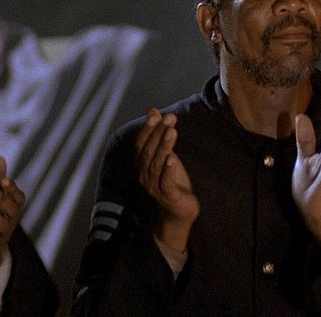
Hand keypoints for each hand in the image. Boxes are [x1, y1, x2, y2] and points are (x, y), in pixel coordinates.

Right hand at [137, 108, 198, 252]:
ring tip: (172, 131)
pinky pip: (166, 182)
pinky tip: (172, 160)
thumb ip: (158, 135)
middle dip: (158, 133)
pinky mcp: (167, 197)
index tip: (155, 113)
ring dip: (164, 146)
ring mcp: (154, 187)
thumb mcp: (165, 155)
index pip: (141, 143)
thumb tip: (153, 110)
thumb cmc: (172, 181)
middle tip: (169, 117)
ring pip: (157, 164)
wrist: (179, 211)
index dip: (147, 128)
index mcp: (141, 165)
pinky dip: (168, 171)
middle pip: (149, 151)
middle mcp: (143, 175)